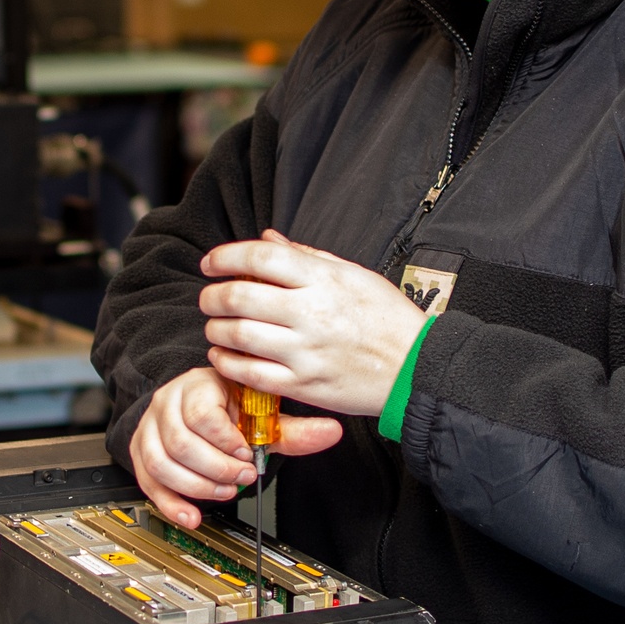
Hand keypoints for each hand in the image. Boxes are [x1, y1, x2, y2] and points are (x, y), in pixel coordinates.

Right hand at [129, 364, 342, 528]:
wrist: (201, 403)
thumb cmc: (231, 405)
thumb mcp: (261, 413)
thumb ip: (294, 427)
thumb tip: (332, 432)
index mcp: (199, 385)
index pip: (202, 414)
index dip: (226, 442)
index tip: (247, 455)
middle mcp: (169, 403)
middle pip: (181, 443)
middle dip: (216, 468)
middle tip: (241, 477)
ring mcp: (151, 428)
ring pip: (162, 463)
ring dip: (197, 486)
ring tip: (225, 491)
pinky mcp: (141, 453)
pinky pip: (148, 482)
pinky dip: (171, 503)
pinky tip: (192, 514)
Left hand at [200, 230, 427, 416]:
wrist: (416, 367)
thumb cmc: (388, 318)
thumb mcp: (354, 274)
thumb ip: (307, 255)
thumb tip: (268, 239)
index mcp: (324, 279)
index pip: (261, 258)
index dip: (226, 256)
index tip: (212, 262)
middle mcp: (311, 313)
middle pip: (240, 297)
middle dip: (212, 295)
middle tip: (209, 296)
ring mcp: (306, 351)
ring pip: (238, 336)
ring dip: (215, 329)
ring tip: (216, 325)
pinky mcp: (304, 384)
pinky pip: (250, 373)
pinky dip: (227, 363)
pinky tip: (224, 355)